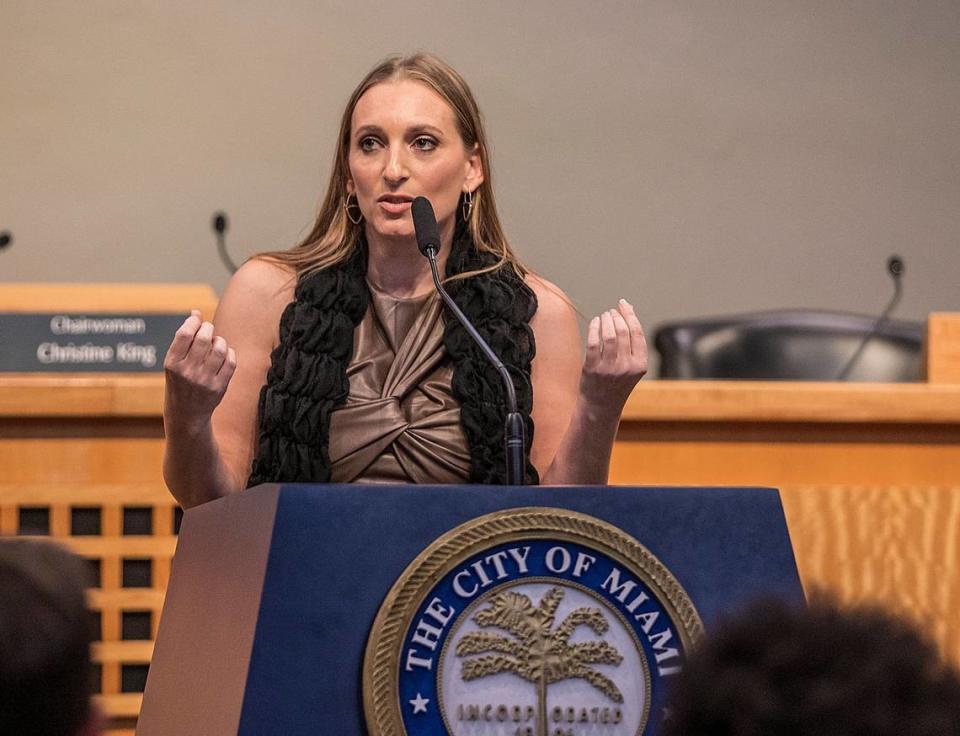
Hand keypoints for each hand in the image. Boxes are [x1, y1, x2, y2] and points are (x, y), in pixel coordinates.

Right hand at [163, 310, 237, 426]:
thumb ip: (183, 339)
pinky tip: (224, 354)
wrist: (186, 414)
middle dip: (208, 328)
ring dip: (220, 340)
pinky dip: (229, 353)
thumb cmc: (179, 381)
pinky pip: (231, 362)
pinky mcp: (219, 387)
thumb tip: (196, 312)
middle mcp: (187, 372)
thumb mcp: (174, 362)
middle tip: (208, 329)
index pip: (185, 334)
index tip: (197, 319)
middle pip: (204, 338)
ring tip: (216, 342)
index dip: (194, 321)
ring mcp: (204, 380)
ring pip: (220, 348)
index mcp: (172, 364)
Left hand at [580, 299, 647, 410]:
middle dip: (616, 316)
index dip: (630, 315)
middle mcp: (626, 367)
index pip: (637, 333)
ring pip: (609, 335)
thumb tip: (627, 310)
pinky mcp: (592, 369)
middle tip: (611, 312)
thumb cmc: (616, 382)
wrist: (601, 406)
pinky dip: (594, 328)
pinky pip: (593, 342)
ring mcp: (609, 368)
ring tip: (604, 316)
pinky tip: (595, 323)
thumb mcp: (630, 365)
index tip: (623, 304)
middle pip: (623, 331)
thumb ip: (630, 342)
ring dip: (606, 320)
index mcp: (640, 365)